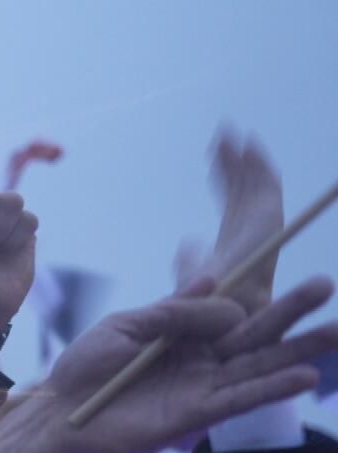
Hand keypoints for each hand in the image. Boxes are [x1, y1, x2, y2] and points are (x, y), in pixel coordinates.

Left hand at [0, 276, 336, 452]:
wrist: (58, 414)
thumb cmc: (85, 368)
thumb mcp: (125, 326)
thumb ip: (172, 309)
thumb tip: (220, 283)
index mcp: (184, 333)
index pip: (232, 309)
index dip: (258, 289)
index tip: (284, 262)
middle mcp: (202, 360)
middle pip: (256, 333)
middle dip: (292, 311)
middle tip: (326, 284)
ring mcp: (202, 387)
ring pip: (257, 366)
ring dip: (298, 352)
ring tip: (337, 333)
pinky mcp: (196, 416)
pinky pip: (238, 400)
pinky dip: (270, 388)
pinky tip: (303, 376)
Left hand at [176, 128, 281, 313]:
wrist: (219, 315)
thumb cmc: (202, 308)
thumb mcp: (190, 278)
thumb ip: (189, 261)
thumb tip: (188, 243)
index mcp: (234, 246)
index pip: (230, 204)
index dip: (225, 181)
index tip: (214, 160)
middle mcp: (250, 236)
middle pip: (242, 191)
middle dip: (233, 165)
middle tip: (220, 137)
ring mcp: (261, 229)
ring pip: (254, 186)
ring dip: (244, 160)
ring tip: (229, 134)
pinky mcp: (268, 224)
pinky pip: (267, 188)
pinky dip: (259, 166)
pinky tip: (248, 145)